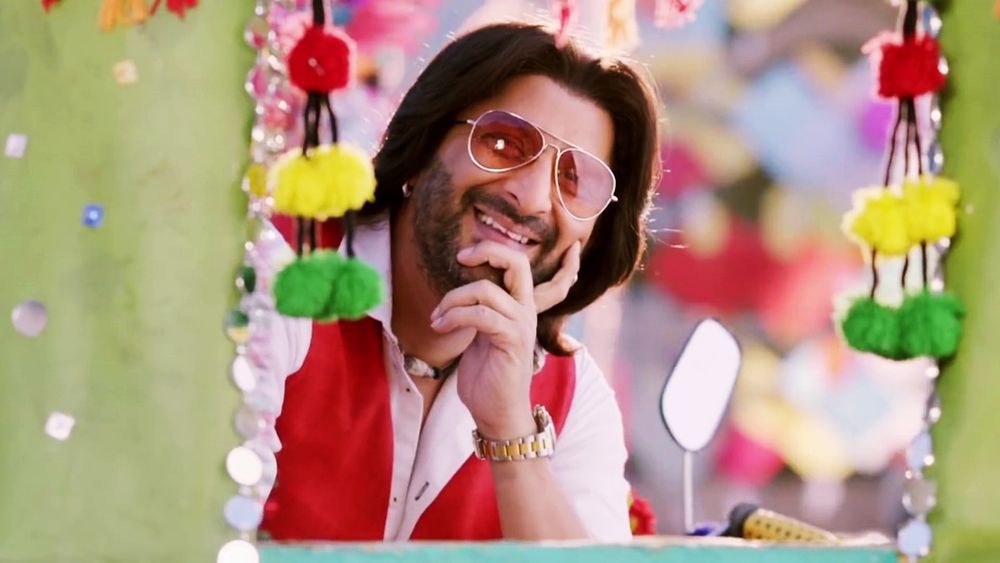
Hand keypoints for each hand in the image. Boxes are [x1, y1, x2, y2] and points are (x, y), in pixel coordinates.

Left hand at [430, 241, 580, 438]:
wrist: (497, 413)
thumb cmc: (486, 377)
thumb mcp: (480, 335)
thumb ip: (477, 311)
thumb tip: (456, 293)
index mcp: (519, 306)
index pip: (517, 263)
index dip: (492, 250)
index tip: (464, 256)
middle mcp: (525, 311)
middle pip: (517, 263)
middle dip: (487, 251)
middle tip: (461, 258)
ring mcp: (522, 325)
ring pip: (486, 291)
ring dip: (452, 301)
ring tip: (437, 318)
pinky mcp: (512, 341)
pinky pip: (480, 316)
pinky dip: (454, 317)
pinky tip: (439, 327)